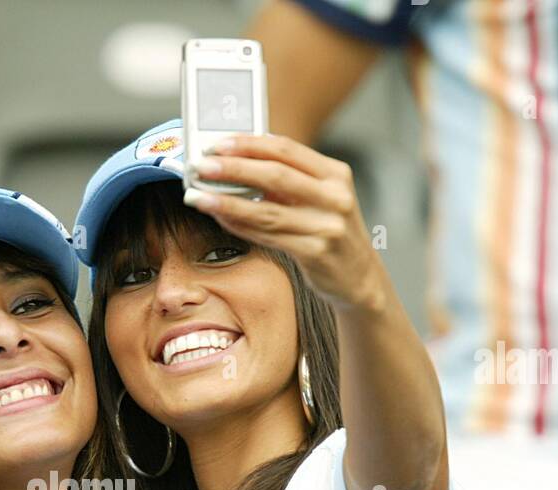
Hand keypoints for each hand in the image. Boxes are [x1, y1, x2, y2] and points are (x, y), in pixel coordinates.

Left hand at [184, 133, 387, 313]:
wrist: (359, 278)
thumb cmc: (330, 233)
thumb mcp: (320, 199)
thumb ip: (289, 181)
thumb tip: (237, 164)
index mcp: (335, 174)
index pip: (286, 149)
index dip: (248, 144)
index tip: (216, 144)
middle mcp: (336, 196)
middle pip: (275, 175)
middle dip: (233, 168)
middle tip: (201, 166)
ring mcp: (328, 225)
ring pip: (267, 210)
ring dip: (227, 202)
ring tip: (198, 196)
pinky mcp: (316, 253)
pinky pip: (269, 236)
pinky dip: (240, 226)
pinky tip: (220, 218)